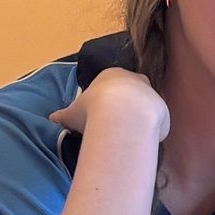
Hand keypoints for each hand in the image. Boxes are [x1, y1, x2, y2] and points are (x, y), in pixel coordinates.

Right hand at [47, 70, 167, 146]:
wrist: (123, 117)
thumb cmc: (94, 110)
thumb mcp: (72, 113)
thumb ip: (62, 115)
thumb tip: (51, 119)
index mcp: (111, 74)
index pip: (110, 84)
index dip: (105, 100)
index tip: (100, 115)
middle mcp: (134, 78)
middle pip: (131, 91)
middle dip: (125, 106)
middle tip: (115, 125)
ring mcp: (151, 92)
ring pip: (145, 105)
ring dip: (138, 118)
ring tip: (127, 135)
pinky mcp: (163, 109)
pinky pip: (155, 121)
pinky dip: (148, 130)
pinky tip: (139, 140)